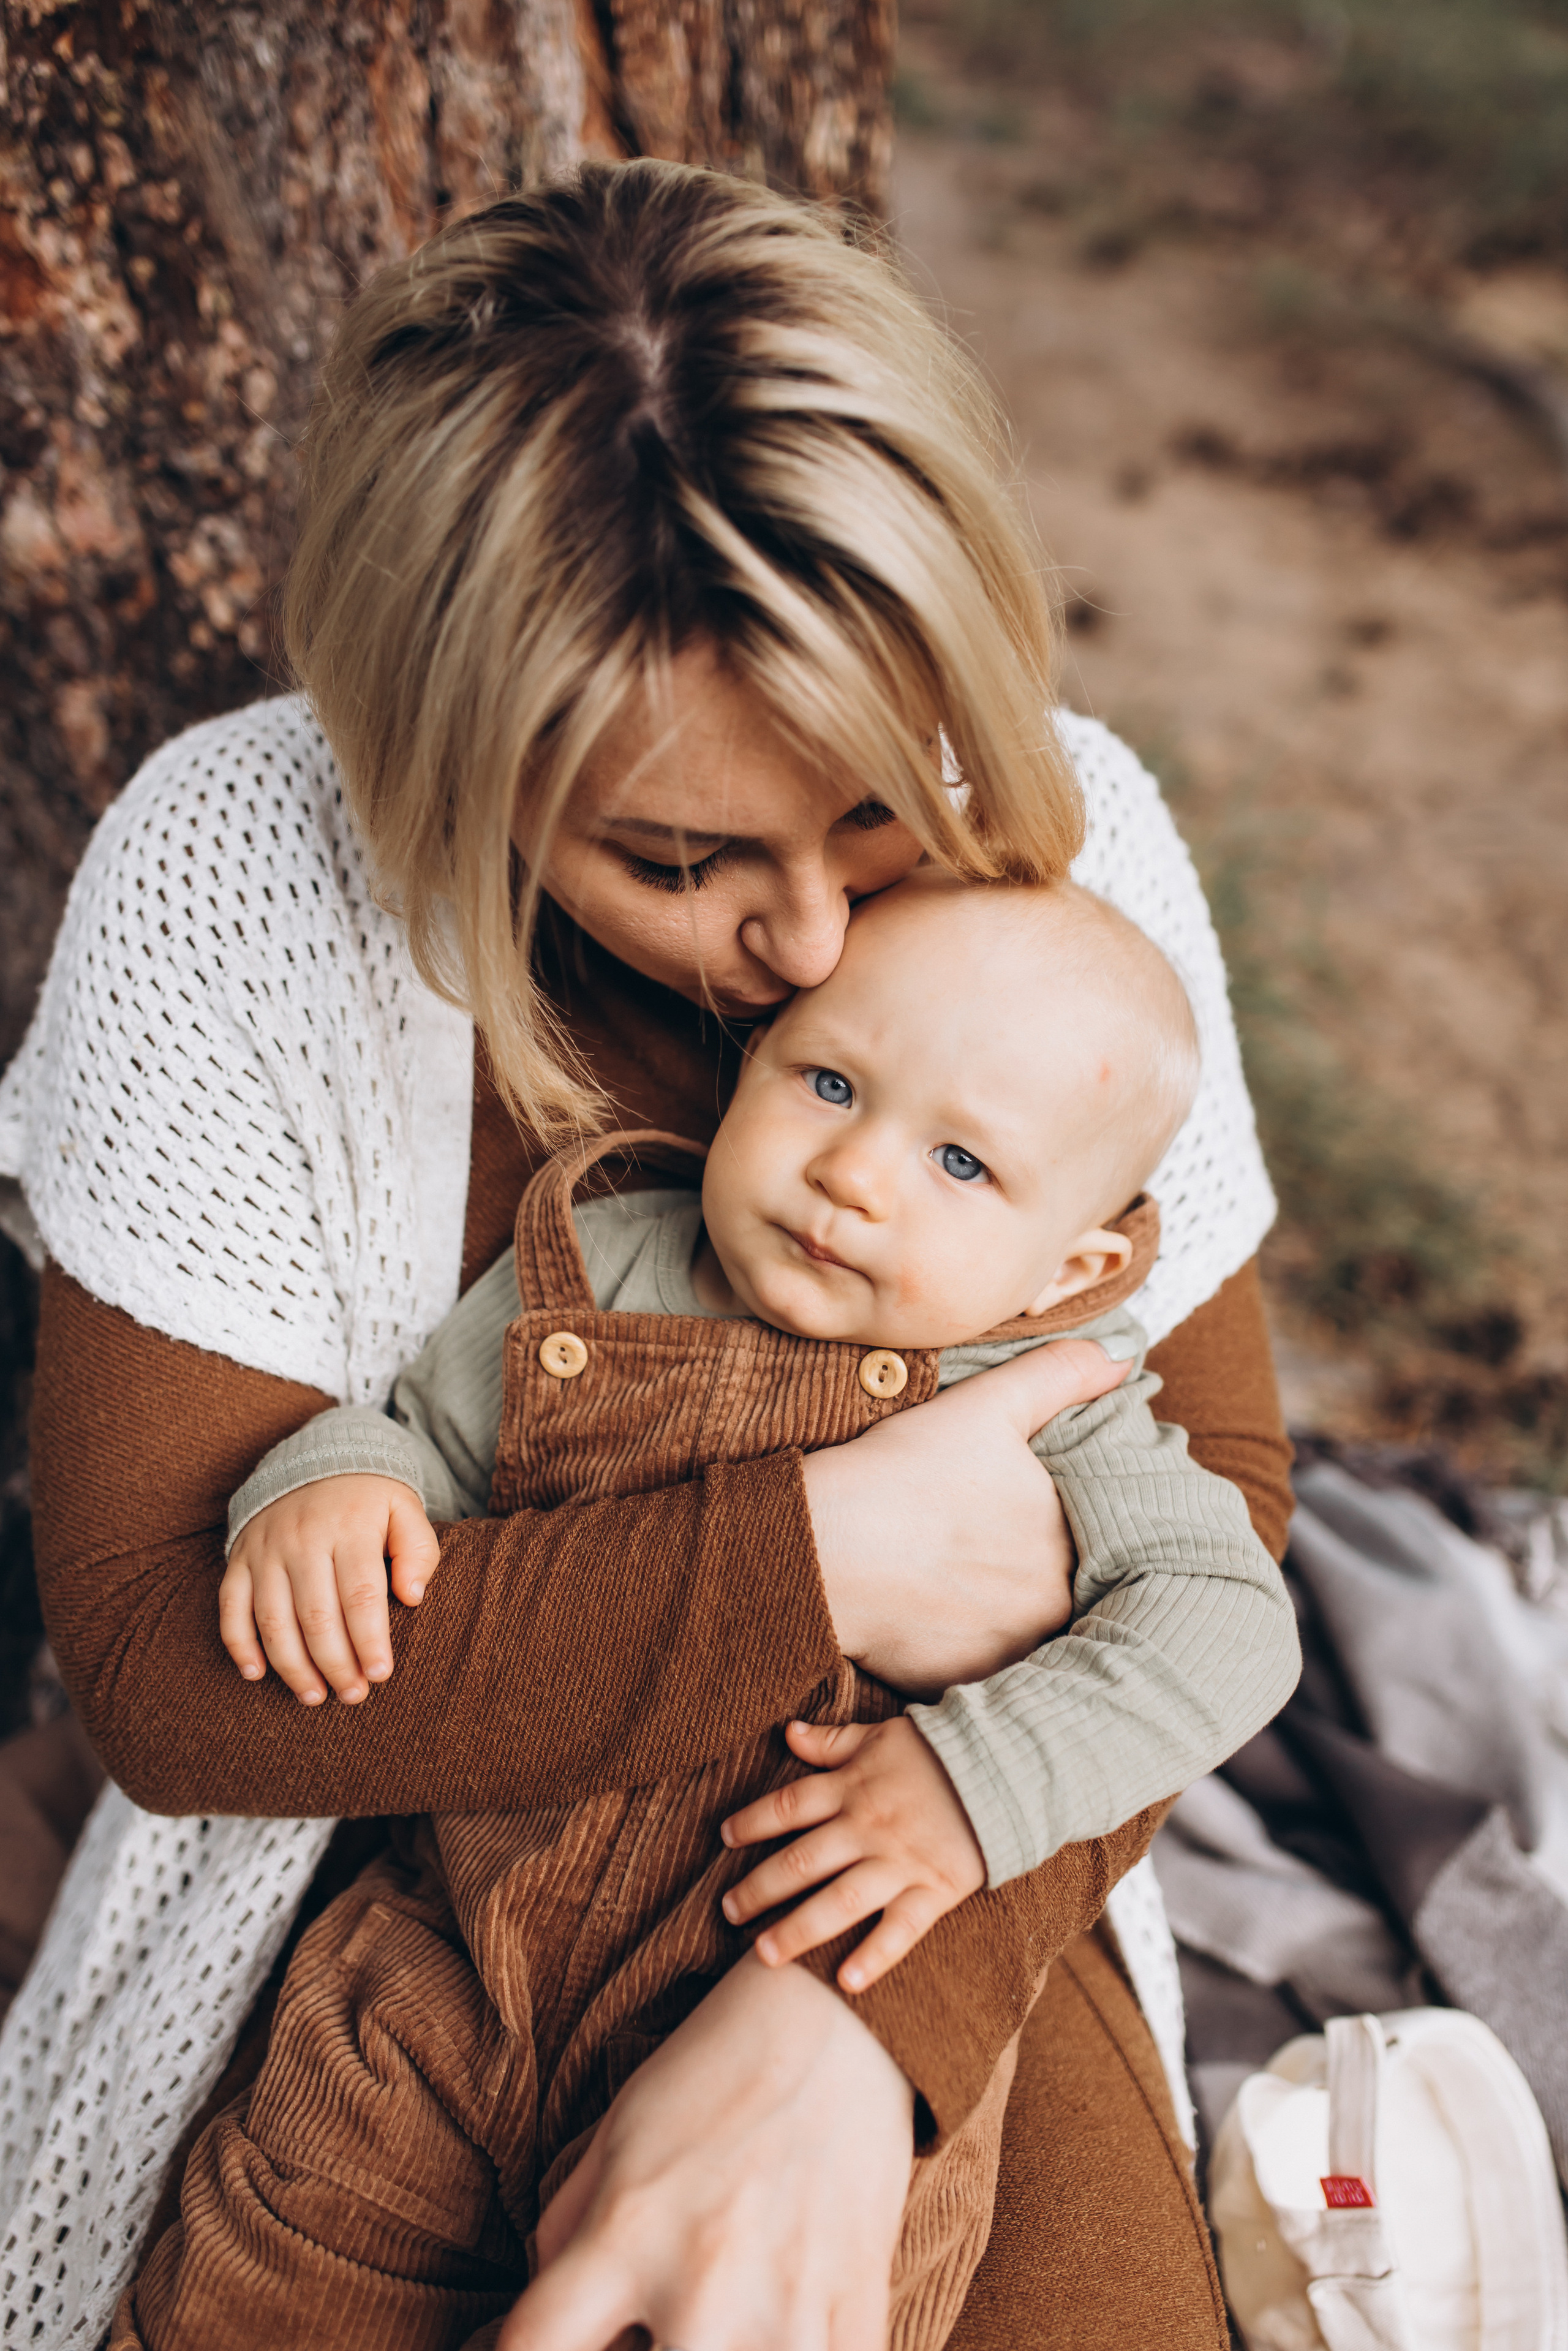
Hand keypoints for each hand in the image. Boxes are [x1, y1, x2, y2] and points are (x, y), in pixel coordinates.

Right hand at [218, 1474, 438, 1704]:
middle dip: (335, 1663)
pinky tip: (256, 1674)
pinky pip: (230, 1607)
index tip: (381, 1675)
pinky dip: (238, 1644)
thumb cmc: (368, 1500)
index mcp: (349, 1528)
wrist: (317, 1459)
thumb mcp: (405, 1509)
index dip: (369, 1640)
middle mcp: (302, 1539)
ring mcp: (266, 1550)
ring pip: (273, 1619)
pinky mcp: (239, 1559)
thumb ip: (418, 1550)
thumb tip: (413, 1597)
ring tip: (314, 1696)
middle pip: (316, 1615)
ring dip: (292, 1666)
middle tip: (353, 1695)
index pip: (360, 1594)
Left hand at [497, 1951, 912, 2350]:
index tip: (531, 2348)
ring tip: (715, 2317)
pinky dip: (786, 2350)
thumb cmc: (712, 2077)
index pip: (531, 2348)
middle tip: (642, 2320)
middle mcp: (701, 2285)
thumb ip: (561, 2243)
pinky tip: (778, 2322)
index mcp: (627, 2232)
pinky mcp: (858, 2318)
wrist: (841, 2021)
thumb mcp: (612, 2139)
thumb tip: (518, 2335)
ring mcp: (787, 2312)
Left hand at [720, 1718, 985, 1991]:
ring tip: (761, 1957)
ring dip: (798, 1930)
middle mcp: (867, 1828)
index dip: (752, 1822)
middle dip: (760, 1888)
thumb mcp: (879, 1736)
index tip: (724, 1838)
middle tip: (728, 1911)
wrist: (1006, 1767)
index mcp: (851, 1788)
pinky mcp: (934, 1890)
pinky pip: (900, 1929)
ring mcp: (900, 1862)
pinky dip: (874, 1957)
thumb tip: (787, 1733)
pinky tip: (846, 1982)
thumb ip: (831, 1741)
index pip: (789, 1807)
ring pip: (839, 1901)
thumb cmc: (937, 1751)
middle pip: (802, 1861)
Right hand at [804, 1338, 1128, 1689]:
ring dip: (995, 1607)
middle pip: (1052, 1587)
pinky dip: (957, 1641)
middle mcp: (1051, 1609)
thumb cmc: (902, 1474)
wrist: (821, 1549)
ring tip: (948, 1576)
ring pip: (1016, 1628)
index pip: (1086, 1538)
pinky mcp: (958, 1685)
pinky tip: (925, 1609)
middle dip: (1025, 1568)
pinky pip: (973, 1664)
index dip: (1050, 1522)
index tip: (1010, 1510)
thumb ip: (1059, 1376)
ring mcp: (1005, 1653)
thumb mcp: (986, 1405)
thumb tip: (1123, 1357)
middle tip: (972, 1542)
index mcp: (1069, 1544)